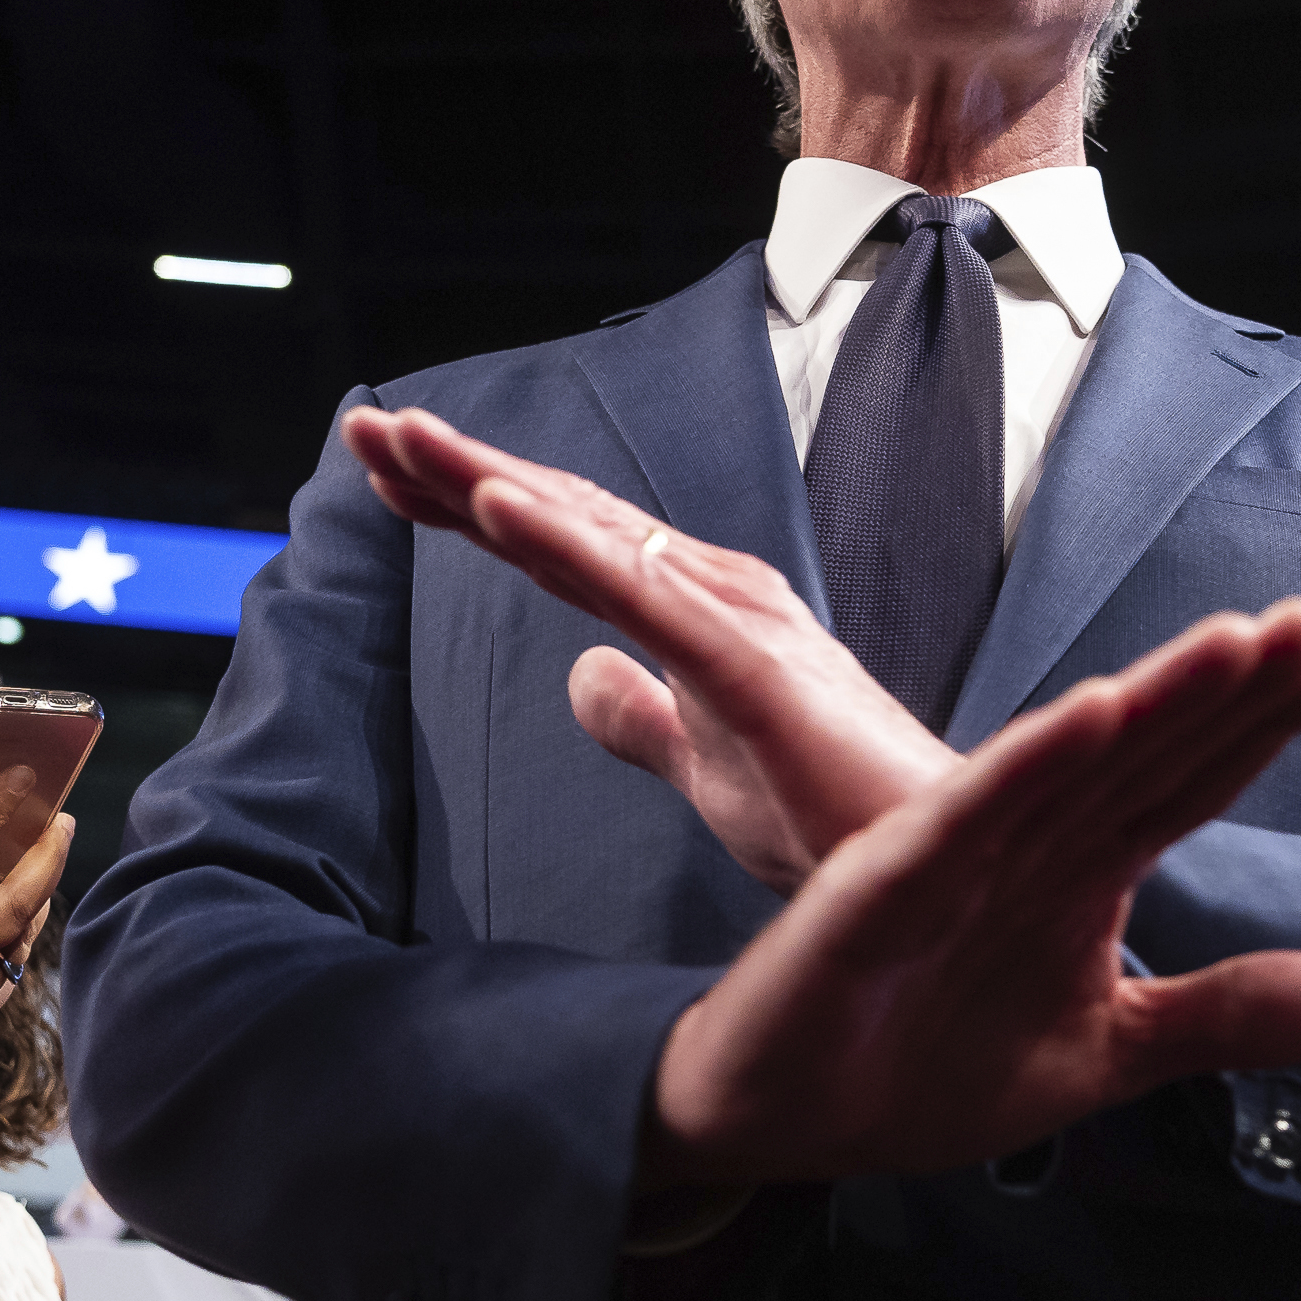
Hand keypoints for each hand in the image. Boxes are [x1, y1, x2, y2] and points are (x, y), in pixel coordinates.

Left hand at [342, 402, 947, 888]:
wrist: (935, 872)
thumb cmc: (839, 818)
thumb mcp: (703, 766)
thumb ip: (643, 717)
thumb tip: (581, 677)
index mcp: (698, 614)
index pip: (565, 547)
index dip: (475, 505)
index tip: (389, 478)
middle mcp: (713, 592)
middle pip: (563, 517)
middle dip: (458, 470)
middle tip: (365, 428)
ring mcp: (732, 620)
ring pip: (587, 533)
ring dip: (490, 480)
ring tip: (405, 440)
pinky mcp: (747, 664)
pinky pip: (636, 592)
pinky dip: (561, 540)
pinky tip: (492, 505)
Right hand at [643, 600, 1300, 1183]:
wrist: (782, 1121)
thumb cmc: (925, 1069)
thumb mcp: (1109, 1053)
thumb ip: (1224, 1015)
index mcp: (1079, 872)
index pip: (1185, 781)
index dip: (1260, 722)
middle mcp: (1026, 845)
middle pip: (1142, 750)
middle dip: (1227, 686)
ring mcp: (954, 856)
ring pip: (1070, 762)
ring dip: (1151, 700)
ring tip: (1235, 642)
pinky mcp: (881, 886)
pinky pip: (965, 816)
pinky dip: (1029, 764)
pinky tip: (1092, 713)